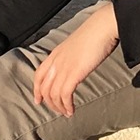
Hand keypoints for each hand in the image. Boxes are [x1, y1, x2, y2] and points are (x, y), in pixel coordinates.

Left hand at [33, 3, 120, 117]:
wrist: (102, 27)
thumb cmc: (95, 33)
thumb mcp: (77, 44)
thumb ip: (72, 55)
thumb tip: (77, 63)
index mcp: (56, 53)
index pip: (39, 74)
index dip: (37, 90)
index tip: (38, 100)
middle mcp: (56, 61)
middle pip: (45, 88)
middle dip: (50, 103)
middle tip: (58, 110)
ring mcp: (64, 67)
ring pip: (53, 94)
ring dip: (59, 107)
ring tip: (67, 113)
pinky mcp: (73, 73)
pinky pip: (64, 95)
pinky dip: (66, 105)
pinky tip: (71, 110)